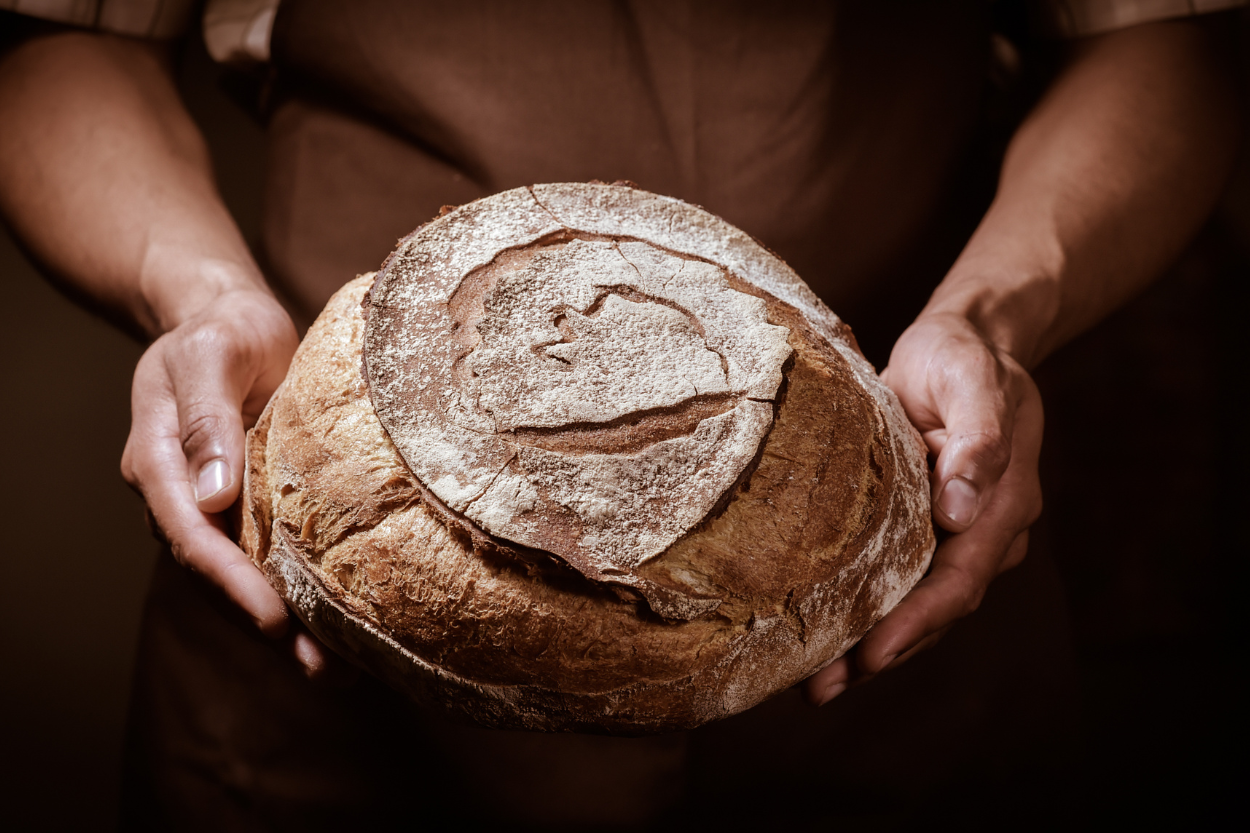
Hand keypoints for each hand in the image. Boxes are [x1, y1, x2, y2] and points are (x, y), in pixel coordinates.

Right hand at [120, 289, 343, 678]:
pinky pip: (271, 554)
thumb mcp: (212, 356)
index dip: (229, 581)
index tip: (272, 618)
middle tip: (318, 665)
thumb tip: (215, 495)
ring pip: (244, 574)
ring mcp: (218, 504)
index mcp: (159, 463)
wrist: (231, 320)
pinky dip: (299, 590)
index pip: (189, 534)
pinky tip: (339, 623)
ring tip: (335, 669)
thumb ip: (208, 418)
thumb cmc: (221, 330)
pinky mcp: (254, 502)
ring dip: (285, 623)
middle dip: (263, 622)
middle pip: (216, 572)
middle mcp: (184, 495)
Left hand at [805, 311, 1042, 704]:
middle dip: (882, 652)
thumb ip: (977, 442)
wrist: (961, 346)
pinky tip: (822, 637)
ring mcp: (953, 537)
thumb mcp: (973, 382)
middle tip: (822, 690)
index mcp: (1002, 505)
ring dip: (868, 646)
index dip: (917, 620)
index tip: (873, 654)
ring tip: (814, 685)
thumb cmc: (963, 360)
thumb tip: (959, 510)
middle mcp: (981, 533)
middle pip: (936, 609)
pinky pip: (896, 580)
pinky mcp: (921, 530)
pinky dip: (863, 612)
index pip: (961, 578)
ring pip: (914, 605)